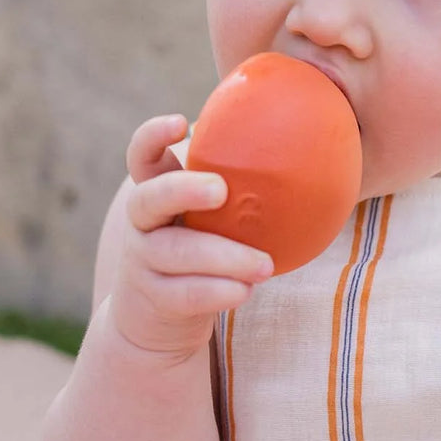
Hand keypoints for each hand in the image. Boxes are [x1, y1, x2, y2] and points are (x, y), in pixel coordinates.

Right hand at [109, 114, 273, 358]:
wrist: (158, 317)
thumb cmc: (203, 244)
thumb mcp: (211, 211)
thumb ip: (238, 174)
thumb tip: (298, 127)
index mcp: (156, 190)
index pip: (142, 155)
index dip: (153, 136)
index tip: (181, 122)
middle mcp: (142, 221)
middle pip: (148, 198)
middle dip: (183, 190)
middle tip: (222, 190)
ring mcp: (143, 260)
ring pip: (177, 253)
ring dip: (224, 257)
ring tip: (265, 265)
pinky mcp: (155, 299)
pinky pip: (185, 294)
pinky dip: (217, 291)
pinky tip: (246, 290)